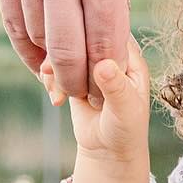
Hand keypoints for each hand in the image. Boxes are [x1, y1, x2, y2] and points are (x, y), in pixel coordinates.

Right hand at [0, 0, 141, 102]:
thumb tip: (109, 37)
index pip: (105, 41)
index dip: (107, 74)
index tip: (111, 88)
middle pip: (67, 52)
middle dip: (78, 84)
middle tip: (85, 96)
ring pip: (37, 38)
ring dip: (51, 65)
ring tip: (66, 77)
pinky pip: (11, 19)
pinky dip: (25, 46)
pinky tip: (38, 59)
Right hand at [40, 35, 152, 155]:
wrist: (108, 151)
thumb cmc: (126, 131)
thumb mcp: (125, 111)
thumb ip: (116, 88)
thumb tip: (103, 64)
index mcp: (131, 58)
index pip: (110, 31)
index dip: (90, 35)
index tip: (75, 51)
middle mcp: (111, 56)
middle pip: (83, 34)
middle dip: (66, 50)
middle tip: (53, 71)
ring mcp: (91, 65)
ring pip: (67, 49)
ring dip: (54, 66)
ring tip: (58, 93)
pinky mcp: (75, 75)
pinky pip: (57, 66)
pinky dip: (51, 78)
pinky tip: (56, 98)